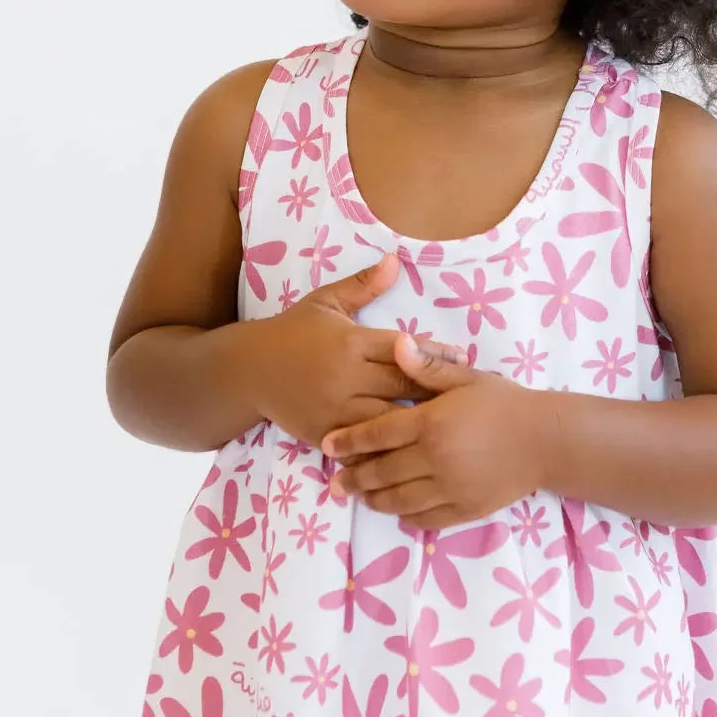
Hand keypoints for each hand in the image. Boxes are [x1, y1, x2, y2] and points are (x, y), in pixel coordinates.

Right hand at [246, 253, 468, 451]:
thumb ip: (362, 286)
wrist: (247, 372)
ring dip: (418, 426)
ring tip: (451, 429)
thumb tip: (395, 260)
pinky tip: (414, 456)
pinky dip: (387, 450)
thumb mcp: (324, 303)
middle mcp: (345, 378)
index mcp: (350, 343)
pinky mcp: (325, 435)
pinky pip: (363, 446)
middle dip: (436, 392)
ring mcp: (335, 410)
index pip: (402, 349)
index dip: (434, 355)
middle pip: (402, 387)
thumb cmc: (291, 332)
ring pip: (387, 422)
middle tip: (469, 398)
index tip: (462, 359)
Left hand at [321, 334, 553, 529]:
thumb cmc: (504, 402)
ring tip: (360, 497)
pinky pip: (426, 518)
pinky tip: (396, 510)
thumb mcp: (466, 378)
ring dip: (374, 499)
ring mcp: (449, 488)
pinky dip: (406, 516)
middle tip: (334, 482)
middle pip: (381, 472)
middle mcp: (434, 459)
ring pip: (398, 500)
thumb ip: (427, 367)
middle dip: (353, 478)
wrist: (545, 440)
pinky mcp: (464, 509)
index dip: (348, 441)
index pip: (377, 434)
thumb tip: (397, 343)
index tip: (327, 445)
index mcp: (430, 423)